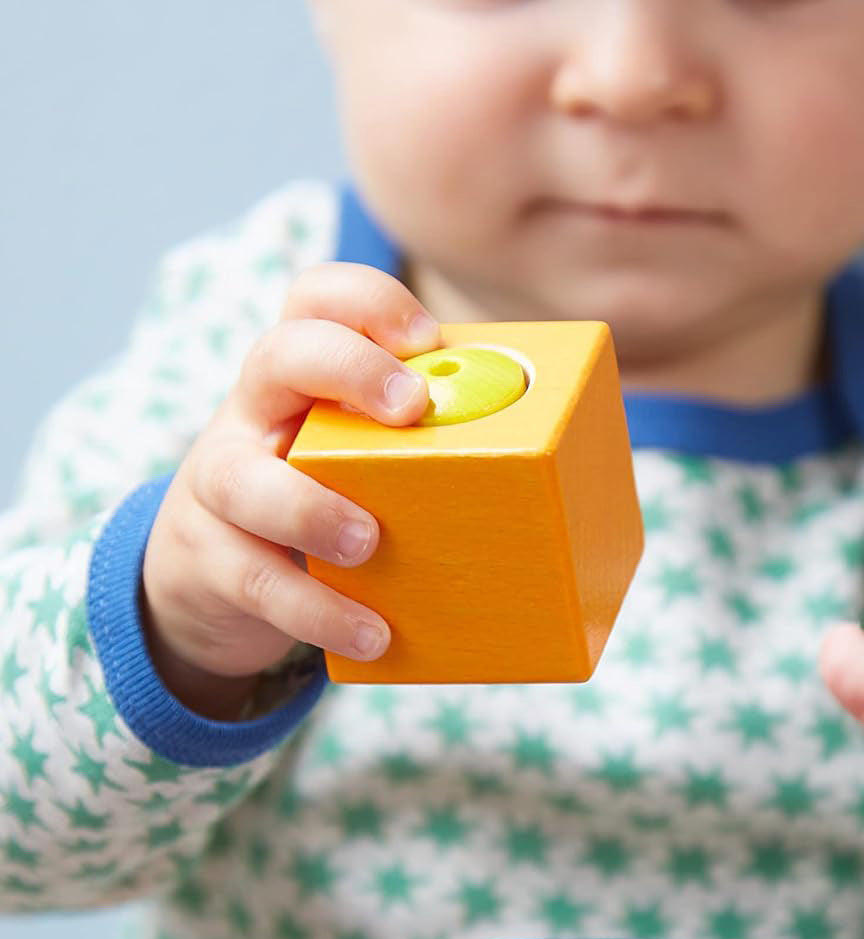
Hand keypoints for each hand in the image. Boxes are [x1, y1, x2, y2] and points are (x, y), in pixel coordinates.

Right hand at [141, 262, 438, 717]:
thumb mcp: (360, 461)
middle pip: (276, 354)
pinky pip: (259, 582)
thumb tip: (572, 473)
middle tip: (410, 410)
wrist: (211, 579)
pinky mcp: (213, 560)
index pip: (316, 299)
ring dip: (310, 508)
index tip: (426, 338)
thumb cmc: (323, 504)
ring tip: (368, 542)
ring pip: (243, 478)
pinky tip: (371, 634)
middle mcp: (254, 414)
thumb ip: (428, 451)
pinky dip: (318, 610)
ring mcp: (221, 484)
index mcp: (302, 377)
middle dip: (345, 369)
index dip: (366, 301)